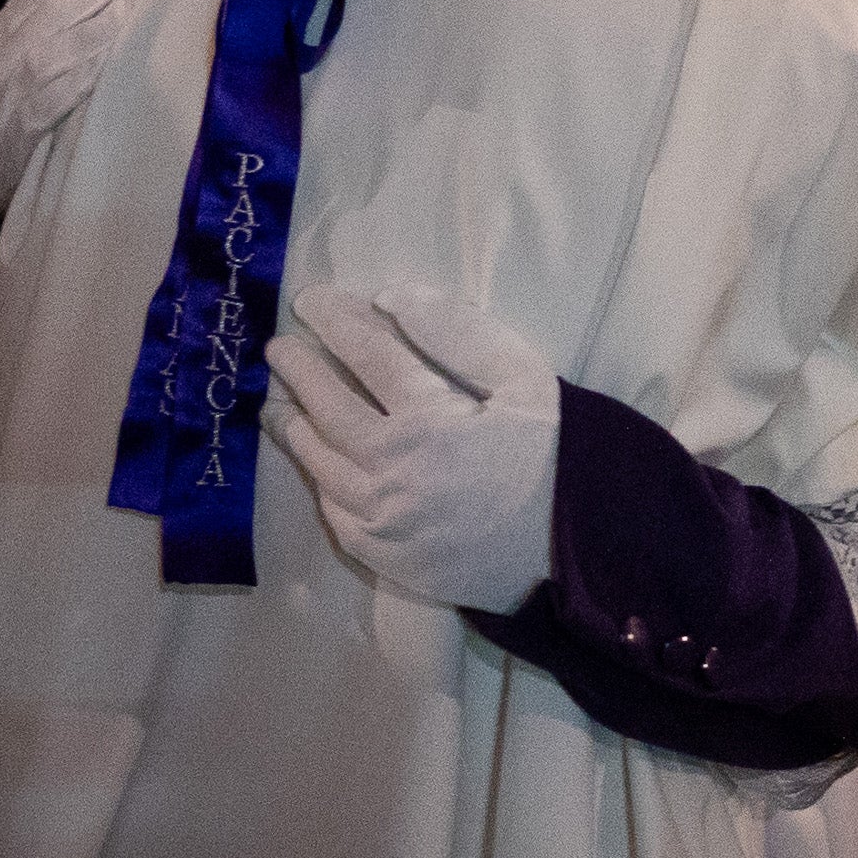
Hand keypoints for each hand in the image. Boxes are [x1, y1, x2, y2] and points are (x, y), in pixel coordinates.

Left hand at [265, 282, 559, 615]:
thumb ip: (460, 335)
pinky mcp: (387, 558)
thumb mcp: (524, 380)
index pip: (367, 355)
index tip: (311, 300)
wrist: (577, 555)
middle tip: (279, 348)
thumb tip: (393, 299)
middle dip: (299, 372)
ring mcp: (384, 520)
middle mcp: (394, 471)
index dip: (335, 322)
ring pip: (322, 465)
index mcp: (430, 420)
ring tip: (279, 405)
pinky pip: (336, 514)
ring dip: (296, 429)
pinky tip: (318, 465)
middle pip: (329, 409)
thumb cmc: (555, 458)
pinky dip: (320, 483)